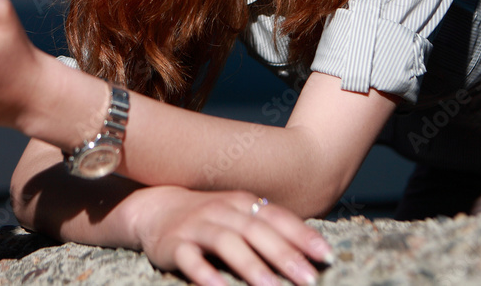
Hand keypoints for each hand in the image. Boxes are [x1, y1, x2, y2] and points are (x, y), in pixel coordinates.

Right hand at [130, 186, 332, 285]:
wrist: (154, 209)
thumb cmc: (208, 217)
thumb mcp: (238, 215)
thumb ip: (268, 227)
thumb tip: (310, 251)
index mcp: (242, 202)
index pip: (277, 218)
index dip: (302, 236)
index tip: (326, 256)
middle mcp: (222, 211)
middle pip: (257, 231)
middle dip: (285, 255)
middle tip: (309, 279)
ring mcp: (197, 226)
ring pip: (227, 243)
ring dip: (252, 266)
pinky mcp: (174, 245)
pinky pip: (191, 260)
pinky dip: (206, 275)